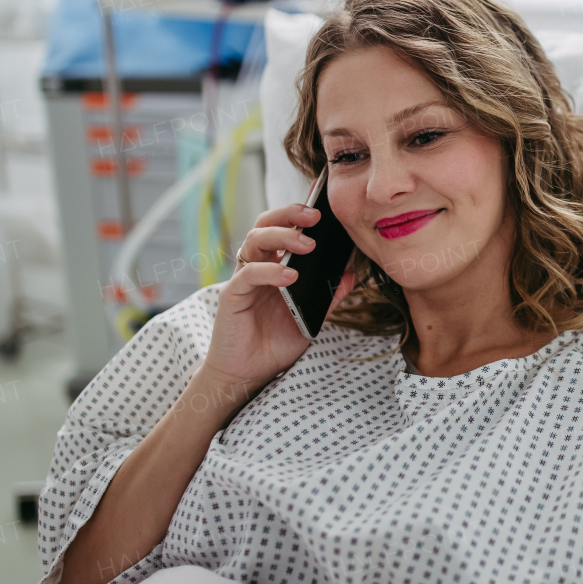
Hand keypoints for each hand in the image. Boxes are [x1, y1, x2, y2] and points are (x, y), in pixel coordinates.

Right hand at [203, 203, 355, 391]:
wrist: (248, 374)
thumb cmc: (276, 343)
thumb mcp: (310, 317)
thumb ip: (328, 297)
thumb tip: (351, 275)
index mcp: (274, 265)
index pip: (281, 228)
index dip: (297, 214)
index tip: (323, 209)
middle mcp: (256, 266)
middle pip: (264, 225)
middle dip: (289, 215)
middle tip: (315, 217)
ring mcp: (242, 279)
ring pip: (254, 241)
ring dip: (282, 237)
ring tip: (308, 245)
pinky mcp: (232, 296)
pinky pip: (247, 275)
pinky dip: (269, 271)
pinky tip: (290, 277)